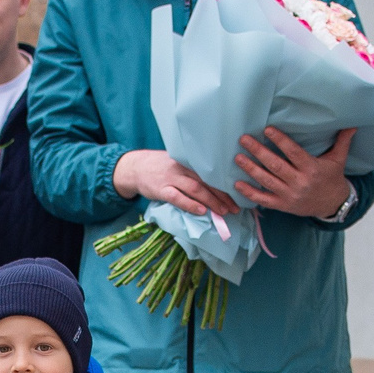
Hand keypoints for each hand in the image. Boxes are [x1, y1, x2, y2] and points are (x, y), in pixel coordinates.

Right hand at [113, 148, 235, 217]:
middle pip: (207, 181)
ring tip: (223, 211)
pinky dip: (190, 204)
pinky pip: (177, 197)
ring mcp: (171, 178)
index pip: (211, 173)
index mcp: (189, 161)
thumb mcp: (178, 162)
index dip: (226, 184)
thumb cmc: (160, 167)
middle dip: (223, 195)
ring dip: (211, 201)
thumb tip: (217, 183)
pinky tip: (201, 211)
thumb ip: (194, 170)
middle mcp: (182, 168)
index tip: (239, 195)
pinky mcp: (161, 189)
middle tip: (235, 208)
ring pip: (195, 189)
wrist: (135, 167)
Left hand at [235, 127, 354, 217]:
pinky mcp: (283, 205)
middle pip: (276, 166)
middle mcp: (299, 182)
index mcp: (312, 168)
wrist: (332, 205)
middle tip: (244, 139)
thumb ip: (342, 141)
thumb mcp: (338, 159)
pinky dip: (250, 193)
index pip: (293, 152)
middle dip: (258, 152)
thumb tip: (352, 123)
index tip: (267, 129)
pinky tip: (238, 184)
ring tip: (238, 157)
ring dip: (251, 169)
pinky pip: (264, 199)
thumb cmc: (332, 178)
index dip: (280, 141)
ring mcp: (289, 195)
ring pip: (267, 181)